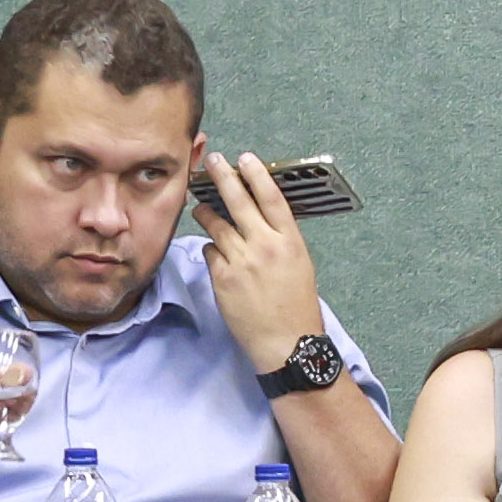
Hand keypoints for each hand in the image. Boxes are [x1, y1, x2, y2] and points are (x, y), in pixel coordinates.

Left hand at [195, 151, 329, 364]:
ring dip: (206, 211)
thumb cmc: (297, 306)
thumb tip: (258, 217)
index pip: (272, 198)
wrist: (287, 342)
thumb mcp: (299, 265)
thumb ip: (280, 239)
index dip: (257, 175)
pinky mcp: (222, 277)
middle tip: (212, 161)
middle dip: (223, 177)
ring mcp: (242, 261)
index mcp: (290, 242)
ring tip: (201, 206)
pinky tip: (218, 256)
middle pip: (239, 201)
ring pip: (216, 224)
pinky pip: (210, 251)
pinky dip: (212, 250)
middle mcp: (266, 247)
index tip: (246, 158)